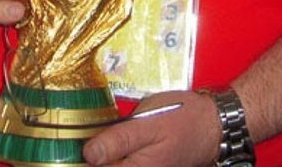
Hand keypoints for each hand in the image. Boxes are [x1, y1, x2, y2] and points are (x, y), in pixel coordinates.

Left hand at [82, 90, 220, 166]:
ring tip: (96, 143)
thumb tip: (88, 154)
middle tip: (81, 143)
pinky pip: (125, 164)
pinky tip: (111, 148)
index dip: (80, 159)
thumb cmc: (184, 118)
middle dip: (93, 157)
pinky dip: (115, 158)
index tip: (69, 147)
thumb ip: (118, 139)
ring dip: (105, 157)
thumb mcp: (148, 121)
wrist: (212, 124)